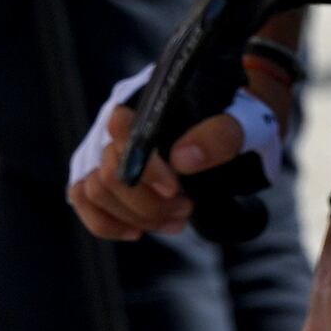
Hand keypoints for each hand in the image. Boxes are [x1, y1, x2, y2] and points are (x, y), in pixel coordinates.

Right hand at [65, 64, 286, 241]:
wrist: (243, 124)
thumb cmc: (245, 120)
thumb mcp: (248, 124)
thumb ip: (220, 136)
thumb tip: (181, 159)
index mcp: (148, 99)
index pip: (122, 129)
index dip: (145, 168)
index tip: (176, 189)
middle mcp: (118, 120)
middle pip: (108, 171)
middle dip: (147, 204)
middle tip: (186, 209)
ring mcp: (106, 145)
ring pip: (94, 190)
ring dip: (136, 215)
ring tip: (176, 219)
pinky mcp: (103, 170)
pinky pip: (83, 198)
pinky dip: (107, 222)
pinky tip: (138, 231)